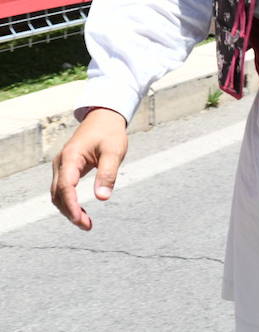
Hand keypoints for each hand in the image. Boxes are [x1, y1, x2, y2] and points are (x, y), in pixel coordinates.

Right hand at [50, 107, 127, 230]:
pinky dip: (70, 202)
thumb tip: (103, 198)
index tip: (81, 220)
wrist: (104, 118)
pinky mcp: (66, 169)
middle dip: (70, 212)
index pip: (66, 187)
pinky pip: (63, 190)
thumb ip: (108, 173)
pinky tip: (82, 212)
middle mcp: (61, 163)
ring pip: (58, 194)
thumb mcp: (114, 151)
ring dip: (69, 210)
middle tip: (87, 226)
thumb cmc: (110, 133)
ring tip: (86, 223)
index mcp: (71, 157)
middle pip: (58, 194)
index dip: (72, 206)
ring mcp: (61, 166)